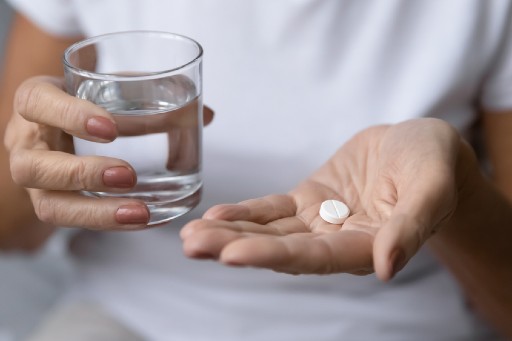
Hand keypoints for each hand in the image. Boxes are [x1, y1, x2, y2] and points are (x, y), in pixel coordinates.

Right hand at [4, 76, 212, 229]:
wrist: (62, 125)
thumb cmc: (88, 103)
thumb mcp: (112, 89)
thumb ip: (155, 96)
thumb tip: (207, 114)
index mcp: (36, 103)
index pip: (36, 103)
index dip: (69, 116)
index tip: (110, 127)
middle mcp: (27, 143)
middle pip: (33, 167)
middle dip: (82, 174)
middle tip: (128, 175)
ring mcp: (37, 180)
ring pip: (50, 206)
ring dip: (96, 212)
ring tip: (140, 212)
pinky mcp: (54, 202)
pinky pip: (73, 221)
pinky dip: (109, 223)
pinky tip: (143, 221)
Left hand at [181, 118, 474, 280]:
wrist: (420, 145)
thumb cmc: (433, 164)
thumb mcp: (432, 188)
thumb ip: (411, 227)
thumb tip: (387, 268)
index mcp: (368, 247)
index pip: (315, 257)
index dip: (273, 256)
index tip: (231, 254)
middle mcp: (337, 241)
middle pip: (281, 249)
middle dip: (235, 247)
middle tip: (193, 246)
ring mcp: (320, 220)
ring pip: (270, 231)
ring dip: (230, 232)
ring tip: (190, 236)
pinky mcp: (310, 198)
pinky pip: (273, 209)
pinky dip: (246, 212)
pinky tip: (214, 215)